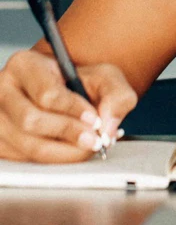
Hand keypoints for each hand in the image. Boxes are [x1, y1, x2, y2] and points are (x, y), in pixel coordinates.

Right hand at [0, 50, 136, 162]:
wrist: (64, 93)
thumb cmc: (80, 82)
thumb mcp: (105, 77)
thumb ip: (116, 95)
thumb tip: (107, 126)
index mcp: (25, 65)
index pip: (46, 93)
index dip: (72, 109)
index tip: (94, 119)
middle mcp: (3, 90)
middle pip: (31, 121)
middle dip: (68, 133)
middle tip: (94, 140)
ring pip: (27, 145)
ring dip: (63, 151)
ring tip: (87, 147)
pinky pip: (24, 159)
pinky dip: (52, 159)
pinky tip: (70, 150)